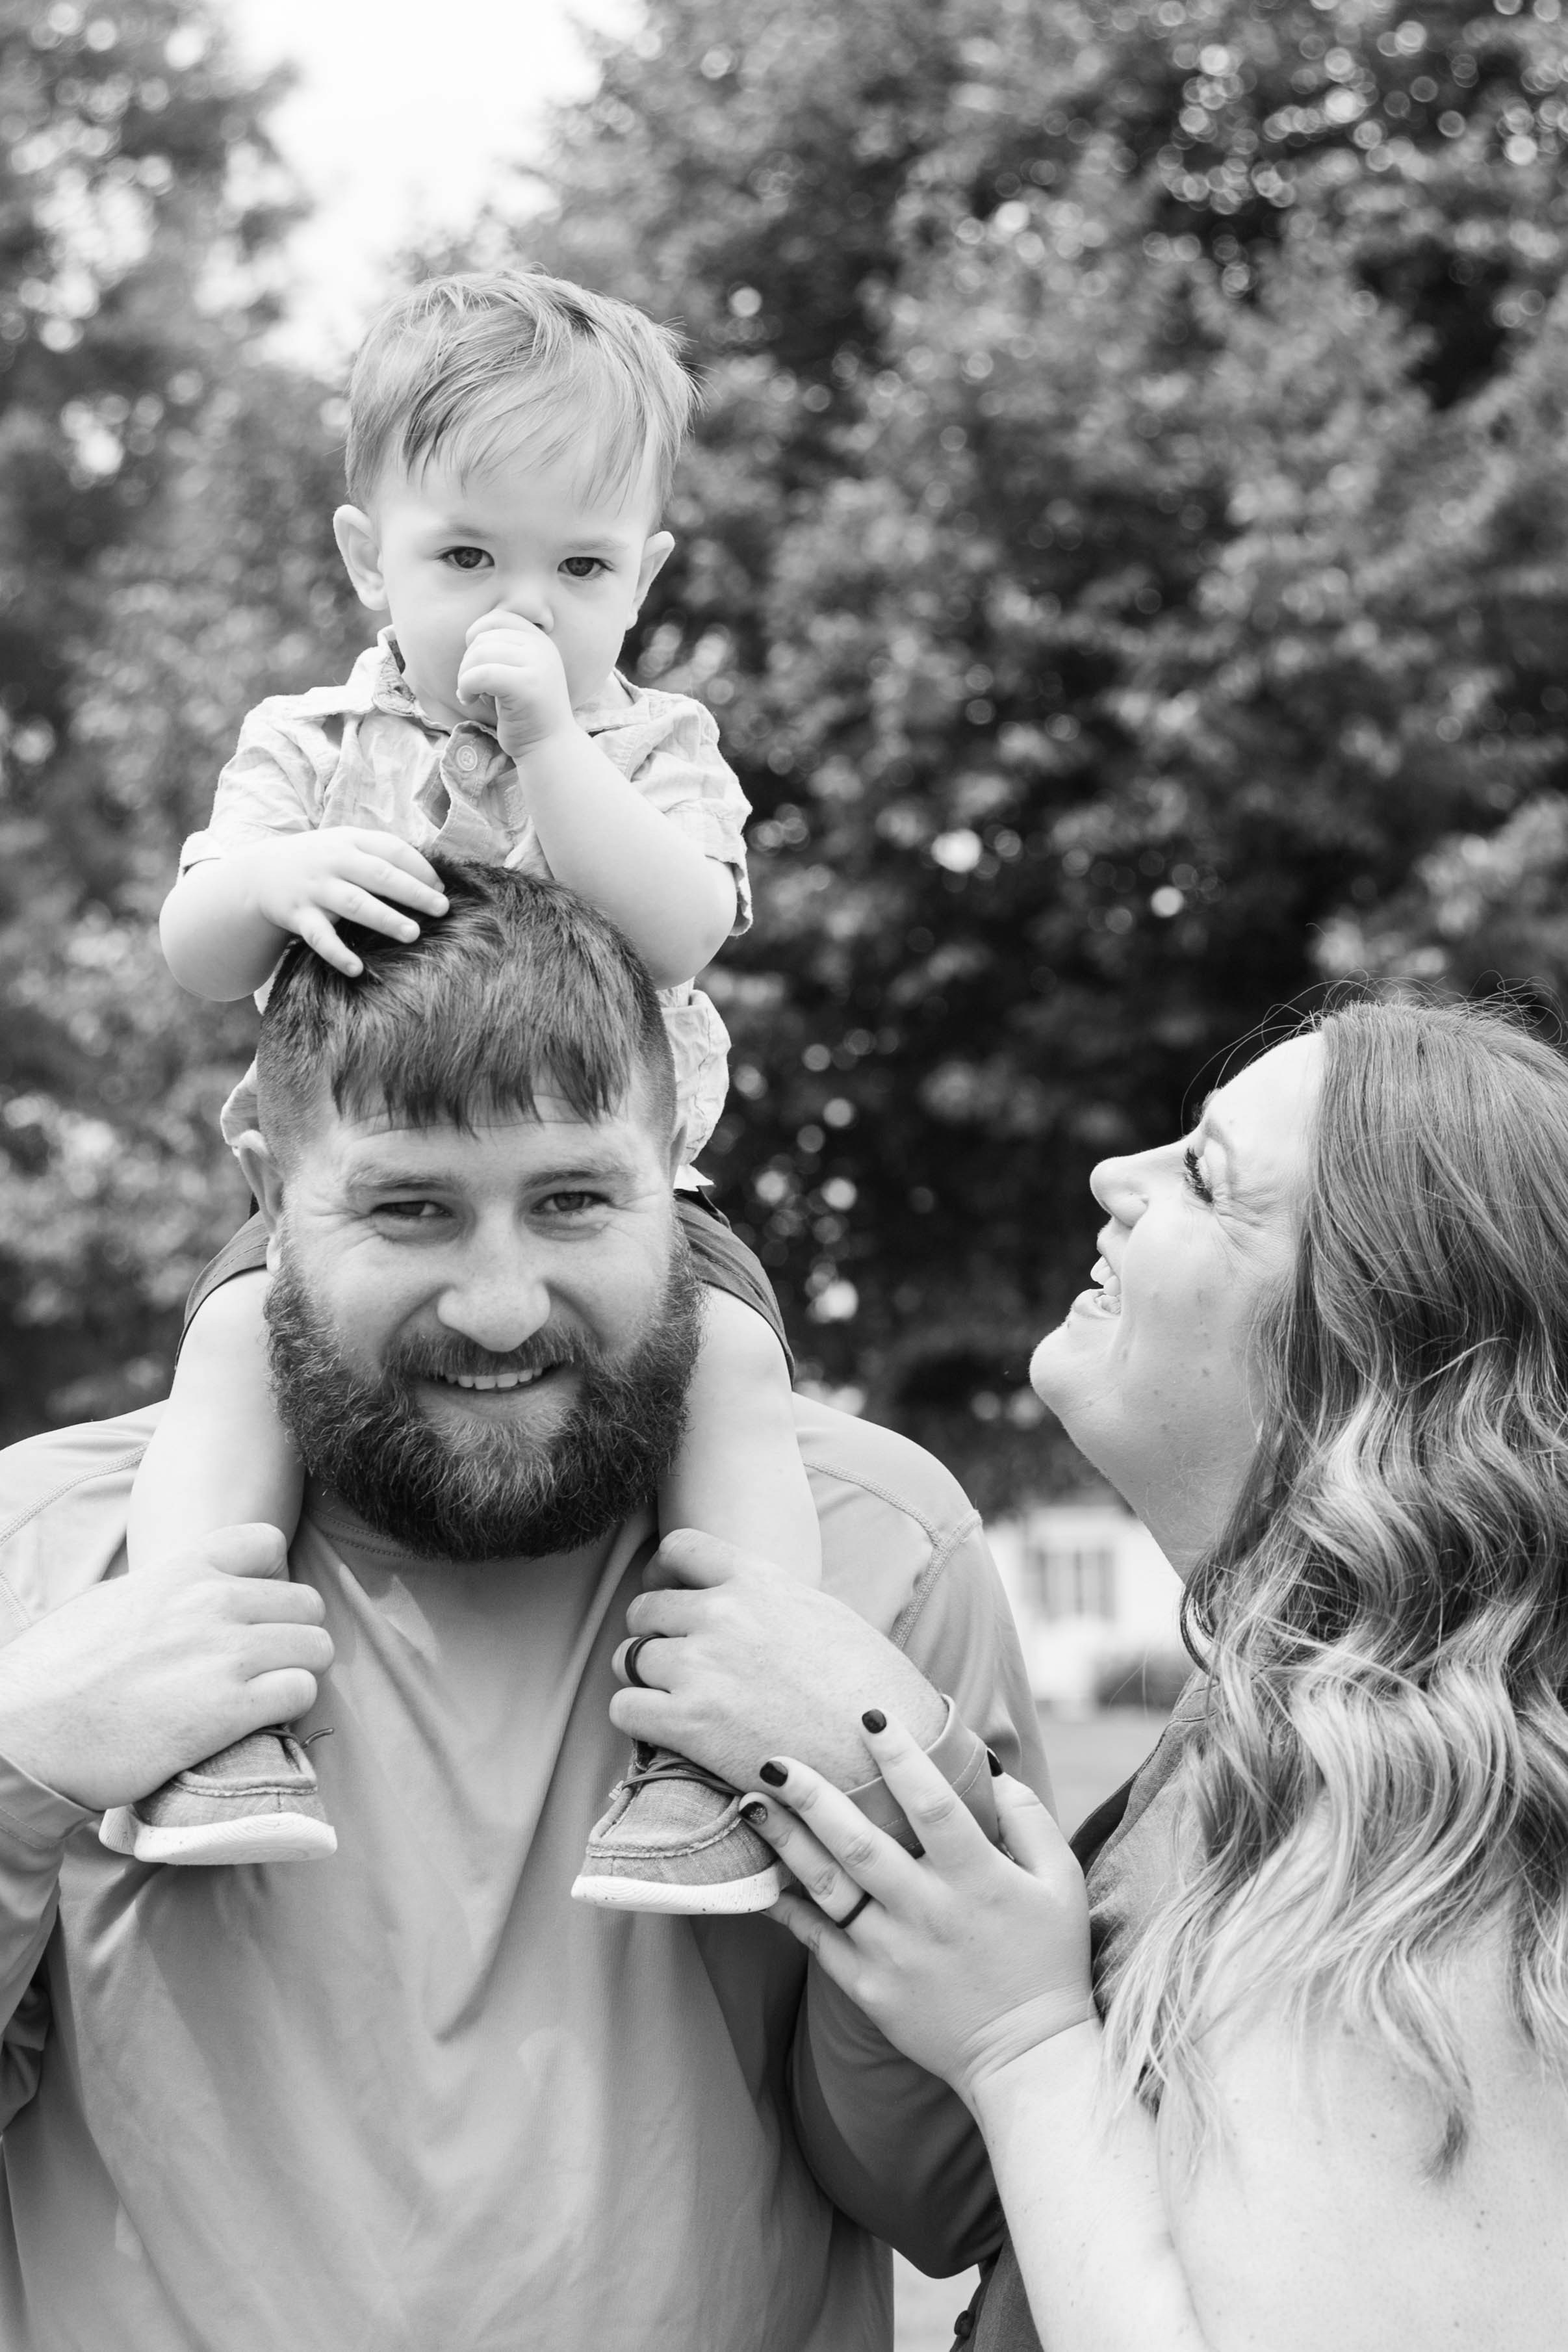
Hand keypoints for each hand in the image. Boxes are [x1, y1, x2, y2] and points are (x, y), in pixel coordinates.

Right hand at [0, 1525, 333, 1811]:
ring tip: (265, 1695)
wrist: (23, 1735)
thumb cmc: (52, 1676)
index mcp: (179, 1569)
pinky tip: (260, 1721)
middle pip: (304, 1602)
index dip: (271, 1579)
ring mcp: (224, 1654)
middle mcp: (211, 1601)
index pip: (266, 1542)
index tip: (256, 1611)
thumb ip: (160, 1592)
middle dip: (292, 1634)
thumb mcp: (107, 1605)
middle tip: (265, 1665)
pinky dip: (290, 1708)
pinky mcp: (230, 1709)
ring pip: (316, 1646)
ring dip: (297, 1672)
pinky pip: (302, 1691)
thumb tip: (182, 1597)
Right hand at [244, 828, 447, 977]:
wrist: (259, 874)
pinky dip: (337, 953)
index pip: (392, 849)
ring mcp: (315, 888)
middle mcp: (334, 861)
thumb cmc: (320, 862)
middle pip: (379, 874)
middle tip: (441, 910)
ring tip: (412, 934)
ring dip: (384, 918)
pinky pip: (320, 937)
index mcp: (351, 841)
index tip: (442, 889)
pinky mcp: (298, 915)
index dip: (420, 868)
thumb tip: (433, 881)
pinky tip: (357, 968)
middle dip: (412, 892)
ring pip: (354, 903)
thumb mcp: (346, 846)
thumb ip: (382, 856)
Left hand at [457, 608, 575, 757]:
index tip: (476, 663)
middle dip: (467, 662)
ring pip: (479, 654)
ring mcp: (537, 664)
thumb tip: (469, 634)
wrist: (550, 746)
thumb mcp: (518, 671)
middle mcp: (541, 647)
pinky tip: (470, 700)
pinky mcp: (526, 685)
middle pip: (483, 637)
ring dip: (464, 676)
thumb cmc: (525, 712)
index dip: (476, 635)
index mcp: (539, 640)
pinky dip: (466, 687)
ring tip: (469, 694)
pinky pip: (481, 674)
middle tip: (469, 686)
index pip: (497, 617)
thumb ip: (502, 650)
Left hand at [609, 1528, 946, 1790]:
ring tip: (674, 1698)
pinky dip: (637, 1718)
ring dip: (645, 1677)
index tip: (670, 1595)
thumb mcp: (823, 1614)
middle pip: (645, 1609)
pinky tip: (664, 1729)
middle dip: (654, 1634)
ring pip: (629, 1657)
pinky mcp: (688, 1723)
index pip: (679, 1548)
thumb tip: (740, 1600)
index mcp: (758, 1578)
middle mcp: (722, 1614)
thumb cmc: (868, 1687)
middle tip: (678, 1662)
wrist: (883, 1757)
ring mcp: (701, 1667)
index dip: (665, 1573)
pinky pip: (624, 1707)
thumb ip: (771, 1598)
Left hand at [744, 1711, 1095, 2107]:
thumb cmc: (1047, 1959)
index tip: (869, 1716)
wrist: (1027, 2058)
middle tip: (772, 1759)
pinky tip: (762, 1878)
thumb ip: (1027, 1818)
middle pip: (860, 1843)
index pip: (933, 1804)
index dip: (901, 1757)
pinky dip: (787, 1909)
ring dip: (787, 1843)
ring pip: (829, 1888)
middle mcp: (929, 1911)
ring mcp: (894, 1952)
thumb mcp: (1061, 1882)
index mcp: (977, 1879)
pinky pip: (818, 1941)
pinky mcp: (870, 1989)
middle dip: (812, 1797)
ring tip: (752, 1805)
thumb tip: (987, 1766)